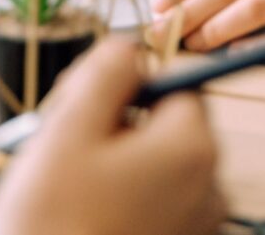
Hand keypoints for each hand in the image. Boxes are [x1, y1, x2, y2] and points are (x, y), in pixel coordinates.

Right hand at [0, 38, 225, 234]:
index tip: (89, 104)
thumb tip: (132, 47)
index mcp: (192, 147)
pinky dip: (120, 200)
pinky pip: (154, 205)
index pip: (178, 82)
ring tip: (65, 187)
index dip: (129, 86)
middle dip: (117, 125)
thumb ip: (106, 70)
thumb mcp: (69, 126)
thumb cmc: (55, 224)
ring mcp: (197, 226)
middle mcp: (210, 187)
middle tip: (64, 145)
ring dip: (113, 164)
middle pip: (167, 125)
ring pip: (155, 166)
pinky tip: (80, 214)